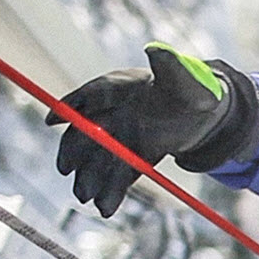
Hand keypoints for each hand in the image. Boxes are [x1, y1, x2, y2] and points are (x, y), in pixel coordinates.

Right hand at [46, 42, 258, 216]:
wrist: (206, 115)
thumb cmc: (195, 89)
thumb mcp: (188, 78)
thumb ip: (171, 66)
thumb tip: (156, 50)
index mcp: (122, 87)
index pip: (91, 95)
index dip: (70, 106)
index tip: (52, 120)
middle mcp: (116, 112)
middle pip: (88, 131)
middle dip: (76, 151)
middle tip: (66, 171)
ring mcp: (123, 136)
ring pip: (101, 157)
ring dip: (91, 176)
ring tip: (86, 198)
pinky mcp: (135, 157)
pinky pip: (121, 174)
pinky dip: (113, 190)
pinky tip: (106, 207)